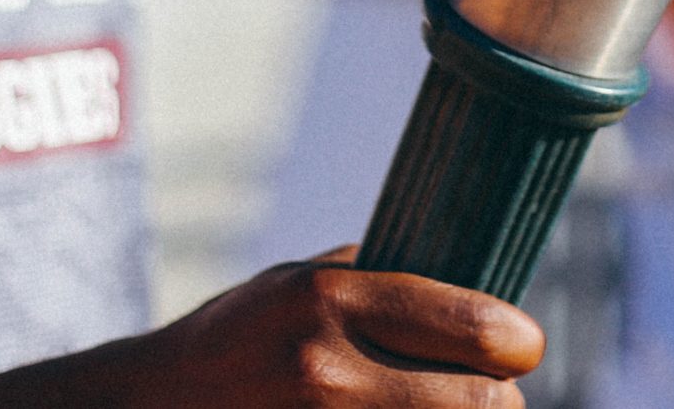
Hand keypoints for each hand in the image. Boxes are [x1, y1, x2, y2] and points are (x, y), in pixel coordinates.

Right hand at [126, 255, 544, 406]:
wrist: (153, 404)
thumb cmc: (239, 333)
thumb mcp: (299, 278)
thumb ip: (381, 276)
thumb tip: (473, 280)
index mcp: (330, 299)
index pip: (472, 323)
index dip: (516, 339)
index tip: (520, 343)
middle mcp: (329, 370)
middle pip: (480, 402)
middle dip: (500, 397)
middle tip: (495, 388)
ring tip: (450, 404)